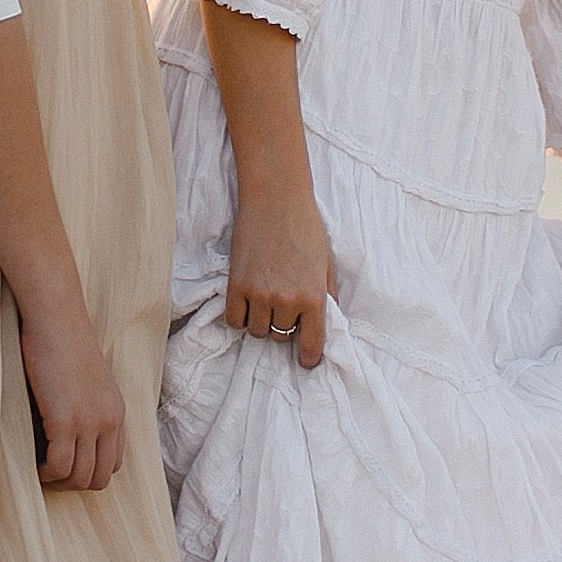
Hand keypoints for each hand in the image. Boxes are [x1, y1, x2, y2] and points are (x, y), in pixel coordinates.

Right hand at [19, 302, 125, 490]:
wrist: (56, 319)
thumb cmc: (64, 342)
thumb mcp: (89, 379)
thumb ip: (88, 404)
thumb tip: (70, 424)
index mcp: (117, 412)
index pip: (114, 463)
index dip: (88, 471)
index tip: (65, 466)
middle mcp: (109, 421)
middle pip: (99, 478)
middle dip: (73, 484)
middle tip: (49, 475)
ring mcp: (90, 423)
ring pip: (80, 477)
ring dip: (57, 481)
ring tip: (39, 472)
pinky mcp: (66, 421)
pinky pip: (59, 466)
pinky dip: (45, 473)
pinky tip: (33, 465)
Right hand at [226, 188, 335, 368]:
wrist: (275, 199)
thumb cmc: (305, 227)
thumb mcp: (326, 263)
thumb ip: (326, 295)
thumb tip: (326, 321)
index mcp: (313, 297)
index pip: (311, 344)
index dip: (308, 357)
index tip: (305, 361)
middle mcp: (287, 301)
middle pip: (281, 337)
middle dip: (284, 326)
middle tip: (283, 307)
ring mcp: (259, 295)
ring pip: (258, 331)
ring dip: (262, 321)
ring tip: (265, 300)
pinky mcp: (236, 286)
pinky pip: (235, 320)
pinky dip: (240, 316)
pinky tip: (247, 302)